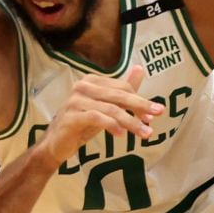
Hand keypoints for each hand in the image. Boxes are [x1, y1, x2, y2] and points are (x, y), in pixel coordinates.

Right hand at [39, 66, 162, 164]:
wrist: (57, 144)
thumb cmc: (82, 123)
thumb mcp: (105, 107)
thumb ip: (122, 90)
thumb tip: (140, 68)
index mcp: (92, 81)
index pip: (122, 87)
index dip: (140, 100)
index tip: (154, 114)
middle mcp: (82, 86)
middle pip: (119, 96)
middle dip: (140, 107)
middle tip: (157, 117)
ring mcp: (75, 100)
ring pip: (110, 109)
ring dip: (130, 121)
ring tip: (144, 133)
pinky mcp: (71, 116)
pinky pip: (96, 118)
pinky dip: (111, 125)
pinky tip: (121, 135)